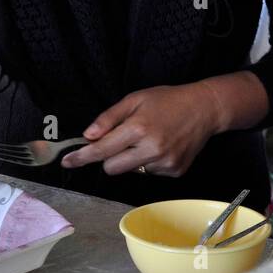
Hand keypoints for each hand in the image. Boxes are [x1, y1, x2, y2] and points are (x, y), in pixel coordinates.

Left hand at [59, 82, 222, 176]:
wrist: (204, 109)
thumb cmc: (167, 100)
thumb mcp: (135, 99)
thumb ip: (109, 118)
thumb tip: (87, 136)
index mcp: (139, 128)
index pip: (102, 150)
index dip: (82, 156)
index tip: (67, 162)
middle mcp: (152, 149)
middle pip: (112, 168)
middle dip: (109, 158)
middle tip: (120, 140)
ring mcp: (165, 163)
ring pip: (132, 171)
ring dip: (132, 159)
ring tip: (149, 138)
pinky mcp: (175, 172)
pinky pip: (150, 173)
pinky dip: (149, 162)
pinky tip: (162, 146)